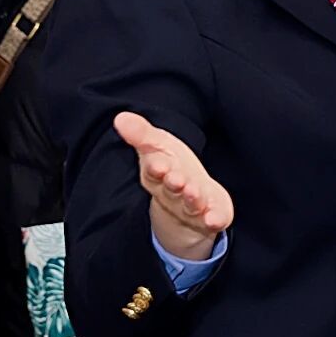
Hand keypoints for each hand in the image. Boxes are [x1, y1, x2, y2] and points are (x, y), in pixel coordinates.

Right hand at [114, 110, 234, 261]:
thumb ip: (141, 133)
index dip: (155, 168)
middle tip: (177, 179)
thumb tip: (120, 117)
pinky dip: (213, 219)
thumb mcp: (158, 145)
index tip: (157, 164)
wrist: (189, 198)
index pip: (154, 172)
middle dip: (174, 183)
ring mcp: (191, 207)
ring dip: (192, 200)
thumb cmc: (172, 166)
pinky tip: (215, 219)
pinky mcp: (210, 215)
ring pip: (190, 204)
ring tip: (194, 193)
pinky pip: (212, 219)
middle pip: (172, 189)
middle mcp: (173, 193)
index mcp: (159, 175)